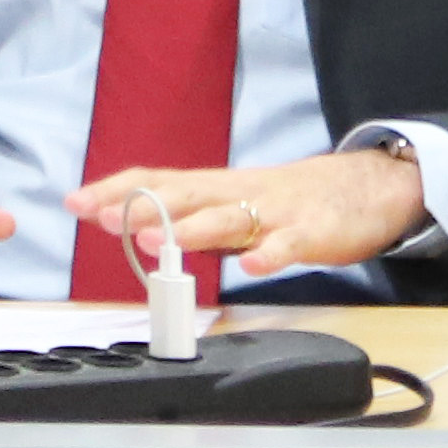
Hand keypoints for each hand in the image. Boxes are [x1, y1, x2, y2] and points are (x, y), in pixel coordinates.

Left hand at [86, 147, 432, 285]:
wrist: (372, 187)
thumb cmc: (297, 200)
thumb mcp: (239, 202)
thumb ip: (195, 218)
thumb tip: (137, 231)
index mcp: (220, 187)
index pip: (160, 181)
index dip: (117, 191)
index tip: (75, 202)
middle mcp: (242, 193)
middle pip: (186, 195)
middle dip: (139, 207)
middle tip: (98, 217)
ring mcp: (278, 212)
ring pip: (230, 218)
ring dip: (190, 230)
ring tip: (155, 243)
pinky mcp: (314, 231)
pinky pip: (290, 244)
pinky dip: (270, 255)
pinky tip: (252, 267)